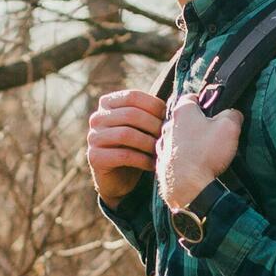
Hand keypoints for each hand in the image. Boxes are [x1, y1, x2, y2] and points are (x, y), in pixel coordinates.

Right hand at [85, 88, 164, 205]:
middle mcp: (97, 118)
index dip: (154, 106)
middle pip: (130, 114)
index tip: (168, 118)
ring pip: (126, 134)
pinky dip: (142, 160)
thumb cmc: (136, 147)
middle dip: (153, 126)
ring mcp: (93, 137)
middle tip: (168, 137)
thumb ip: (151, 112)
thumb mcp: (143, 126)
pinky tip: (152, 164)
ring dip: (149, 143)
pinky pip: (123, 155)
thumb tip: (182, 100)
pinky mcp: (94, 157)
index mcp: (108, 103)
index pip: (133, 96)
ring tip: (161, 150)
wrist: (120, 179)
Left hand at [155, 93, 241, 212]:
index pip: (191, 97)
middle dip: (196, 124)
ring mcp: (162, 145)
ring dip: (187, 142)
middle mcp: (168, 125)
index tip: (213, 112)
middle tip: (211, 134)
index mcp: (182, 111)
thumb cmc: (207, 154)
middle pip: (184, 119)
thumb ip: (232, 114)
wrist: (188, 187)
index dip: (204, 102)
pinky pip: (173, 156)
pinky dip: (181, 159)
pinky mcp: (161, 163)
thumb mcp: (229, 127)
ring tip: (202, 153)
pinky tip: (193, 166)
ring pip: (177, 138)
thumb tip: (233, 113)